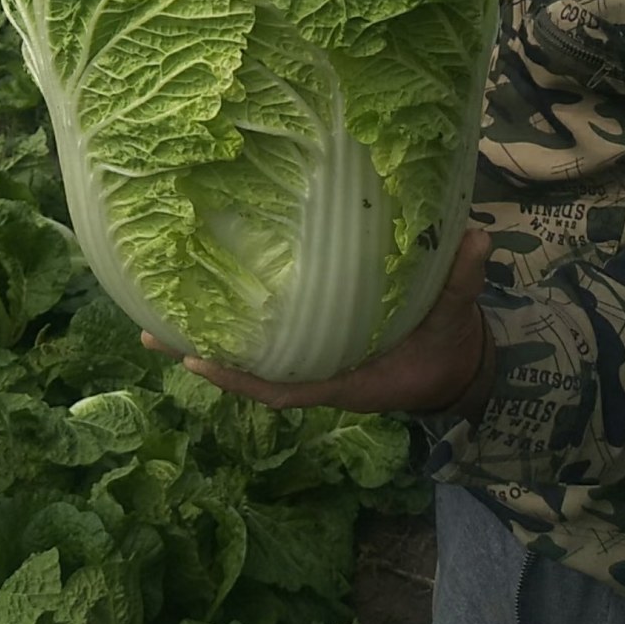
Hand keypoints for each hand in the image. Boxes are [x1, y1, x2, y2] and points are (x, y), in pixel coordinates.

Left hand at [142, 229, 493, 417]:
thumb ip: (460, 278)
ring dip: (204, 340)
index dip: (238, 377)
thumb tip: (477, 236)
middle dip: (199, 356)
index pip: (280, 386)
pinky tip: (202, 308)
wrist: (457, 366)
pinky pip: (268, 339)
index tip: (196, 360)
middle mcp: (317, 370)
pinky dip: (235, 329)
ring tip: (152, 322)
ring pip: (251, 356)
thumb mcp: (455, 314)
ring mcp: (312, 356)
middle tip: (147, 335)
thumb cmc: (449, 345)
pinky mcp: (314, 340)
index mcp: (342, 377)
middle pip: (249, 372)